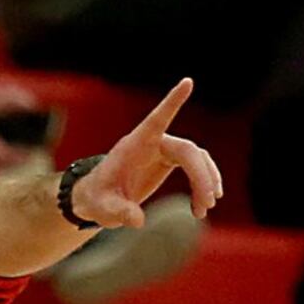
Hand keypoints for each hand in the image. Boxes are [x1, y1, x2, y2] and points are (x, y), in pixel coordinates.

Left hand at [66, 78, 222, 226]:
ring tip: (203, 211)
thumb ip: (119, 212)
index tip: (187, 81)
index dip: (172, 102)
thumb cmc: (97, 198)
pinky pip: (196, 167)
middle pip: (187, 150)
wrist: (98, 198)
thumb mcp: (103, 209)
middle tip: (207, 205)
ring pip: (197, 159)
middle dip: (201, 176)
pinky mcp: (170, 161)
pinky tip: (200, 208)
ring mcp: (164, 150)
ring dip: (205, 182)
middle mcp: (154, 142)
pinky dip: (201, 186)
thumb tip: (138, 221)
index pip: (156, 119)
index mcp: (135, 145)